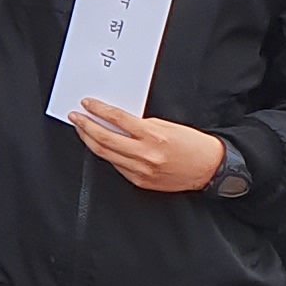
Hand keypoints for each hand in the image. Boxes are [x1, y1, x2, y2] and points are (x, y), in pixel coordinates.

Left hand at [69, 103, 227, 192]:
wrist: (209, 168)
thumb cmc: (192, 144)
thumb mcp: (167, 125)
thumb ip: (141, 124)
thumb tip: (117, 120)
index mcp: (153, 135)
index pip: (117, 119)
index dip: (98, 110)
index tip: (87, 104)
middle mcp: (145, 154)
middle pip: (104, 139)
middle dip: (85, 126)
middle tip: (75, 117)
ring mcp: (141, 171)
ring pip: (106, 154)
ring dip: (90, 140)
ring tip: (82, 130)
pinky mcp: (140, 181)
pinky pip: (117, 166)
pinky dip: (106, 154)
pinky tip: (100, 146)